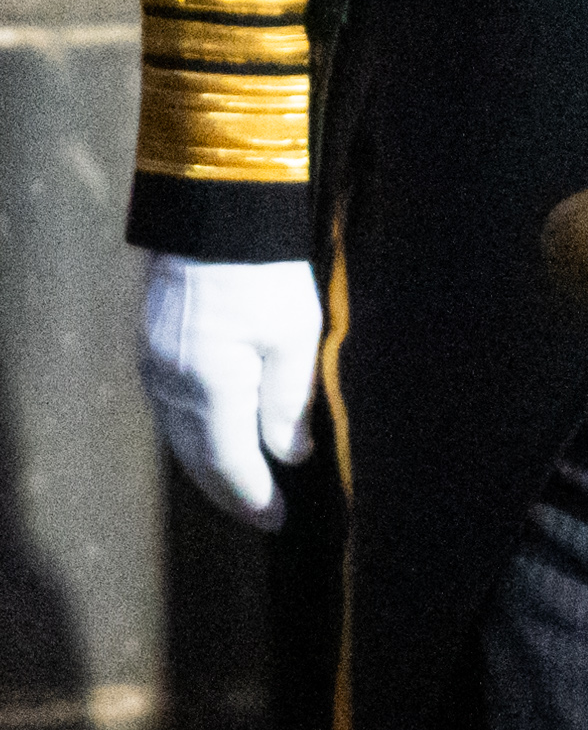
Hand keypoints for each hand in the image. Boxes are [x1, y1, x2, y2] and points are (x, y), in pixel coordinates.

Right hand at [139, 255, 323, 529]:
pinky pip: (170, 409)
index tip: (278, 519)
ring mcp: (155, 367)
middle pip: (197, 458)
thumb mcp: (295, 334)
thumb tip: (291, 455)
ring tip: (242, 484)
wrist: (215, 210)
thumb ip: (289, 401)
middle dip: (229, 491)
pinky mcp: (151, 347)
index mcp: (210, 388)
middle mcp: (172, 387)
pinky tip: (214, 436)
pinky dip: (194, 433)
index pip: (230, 463)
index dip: (254, 497)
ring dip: (209, 465)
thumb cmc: (264, 270)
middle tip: (261, 513)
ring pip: (179, 436)